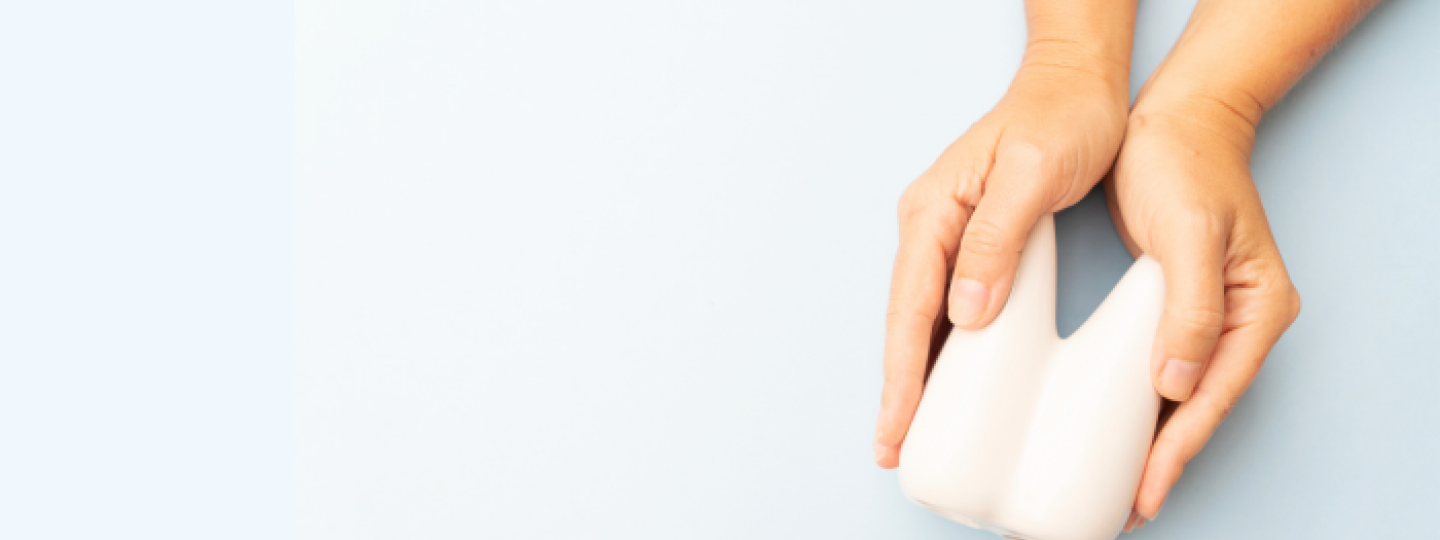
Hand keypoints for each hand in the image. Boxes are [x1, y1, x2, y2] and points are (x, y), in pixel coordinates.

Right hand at [874, 60, 1128, 467]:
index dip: (901, 371)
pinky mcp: (969, 240)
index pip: (909, 306)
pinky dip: (940, 347)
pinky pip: (945, 304)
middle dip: (898, 385)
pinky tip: (946, 380)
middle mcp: (928, 224)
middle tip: (893, 445)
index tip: (897, 422)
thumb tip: (965, 312)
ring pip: (920, 317)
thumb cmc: (1062, 118)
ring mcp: (944, 233)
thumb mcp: (1034, 173)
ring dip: (915, 372)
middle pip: (905, 319)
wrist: (1078, 82)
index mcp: (933, 211)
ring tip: (912, 429)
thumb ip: (995, 239)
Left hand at [1106, 96, 1300, 531]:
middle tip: (1121, 512)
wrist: (1172, 120)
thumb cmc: (1182, 165)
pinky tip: (1107, 430)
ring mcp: (1209, 318)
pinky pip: (1155, 372)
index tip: (1142, 495)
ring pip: (1177, 399)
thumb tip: (1177, 384)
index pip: (1210, 399)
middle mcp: (1238, 323)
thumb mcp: (1189, 233)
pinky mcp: (1174, 308)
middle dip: (1161, 463)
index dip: (1175, 452)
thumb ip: (1189, 308)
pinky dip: (1135, 406)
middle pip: (1197, 411)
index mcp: (1255, 312)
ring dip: (1147, 443)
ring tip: (1112, 490)